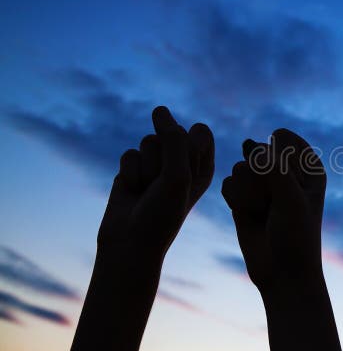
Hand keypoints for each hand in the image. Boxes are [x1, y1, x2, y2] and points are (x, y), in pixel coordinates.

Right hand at [98, 106, 214, 266]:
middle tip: (163, 187)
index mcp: (204, 164)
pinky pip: (129, 153)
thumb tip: (159, 108)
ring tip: (148, 190)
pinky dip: (129, 173)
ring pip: (148, 141)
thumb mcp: (177, 175)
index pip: (200, 132)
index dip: (187, 150)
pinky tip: (132, 191)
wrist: (130, 241)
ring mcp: (157, 164)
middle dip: (163, 159)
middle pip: (171, 133)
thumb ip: (173, 139)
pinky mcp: (134, 167)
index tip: (184, 175)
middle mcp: (182, 161)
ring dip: (146, 167)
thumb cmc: (162, 212)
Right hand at [221, 128, 324, 293]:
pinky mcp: (242, 196)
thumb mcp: (291, 198)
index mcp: (308, 164)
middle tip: (274, 205)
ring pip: (239, 167)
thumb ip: (274, 167)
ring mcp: (262, 183)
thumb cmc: (296, 235)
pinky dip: (235, 200)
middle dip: (260, 179)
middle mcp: (285, 170)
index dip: (280, 162)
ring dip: (247, 192)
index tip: (290, 188)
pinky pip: (227, 183)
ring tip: (263, 212)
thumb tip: (250, 145)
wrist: (282, 274)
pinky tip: (248, 215)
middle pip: (257, 151)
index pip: (282, 138)